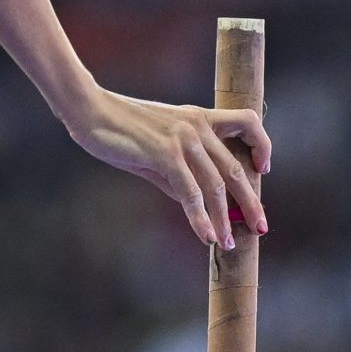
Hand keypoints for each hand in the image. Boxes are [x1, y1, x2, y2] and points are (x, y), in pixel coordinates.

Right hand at [68, 90, 269, 247]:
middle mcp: (197, 126)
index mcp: (198, 118)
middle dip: (250, 202)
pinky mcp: (166, 154)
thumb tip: (193, 203)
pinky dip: (200, 217)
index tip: (262, 170)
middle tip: (260, 227)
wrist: (88, 109)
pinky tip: (205, 236)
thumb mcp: (153, 149)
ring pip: (216, 185)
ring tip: (228, 242)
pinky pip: (191, 192)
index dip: (262, 145)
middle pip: (236, 168)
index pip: (247, 123)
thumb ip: (176, 173)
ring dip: (224, 219)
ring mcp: (183, 139)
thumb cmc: (115, 128)